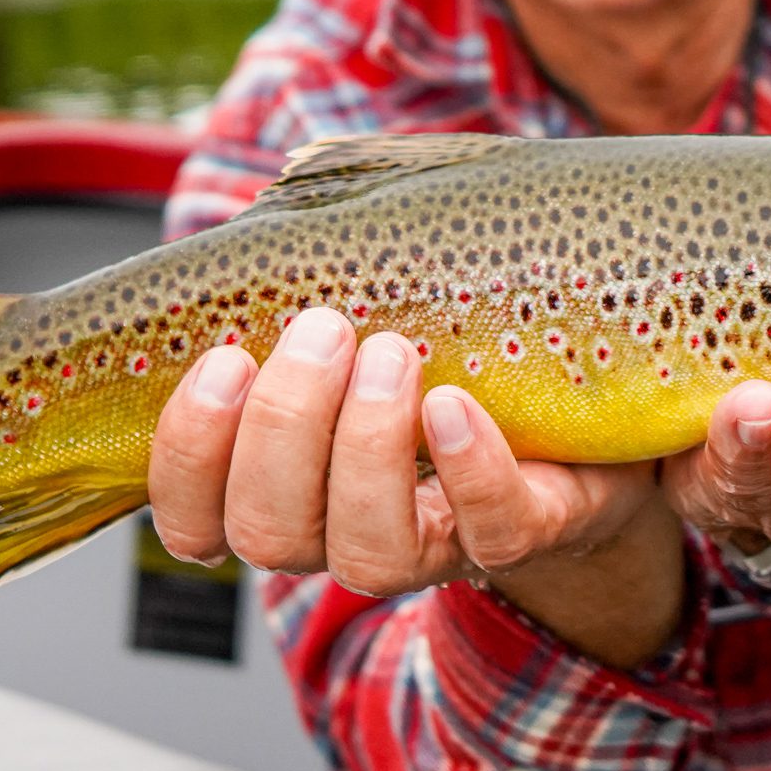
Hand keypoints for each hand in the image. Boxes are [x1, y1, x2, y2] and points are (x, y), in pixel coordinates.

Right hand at [149, 307, 661, 599]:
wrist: (581, 397)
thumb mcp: (366, 305)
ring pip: (366, 553)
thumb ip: (309, 280)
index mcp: (284, 486)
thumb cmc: (444, 340)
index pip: (190, 517)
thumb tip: (270, 217)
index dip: (189, 452)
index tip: (222, 358)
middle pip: (267, 531)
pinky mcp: (530, 527)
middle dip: (284, 426)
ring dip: (365, 447)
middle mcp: (343, 530)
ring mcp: (438, 543)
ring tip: (393, 352)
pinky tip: (456, 405)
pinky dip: (469, 467)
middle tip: (325, 329)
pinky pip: (493, 530)